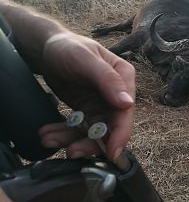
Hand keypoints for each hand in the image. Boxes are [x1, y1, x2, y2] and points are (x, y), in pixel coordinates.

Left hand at [38, 33, 134, 160]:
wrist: (47, 48)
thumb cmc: (68, 47)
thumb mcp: (85, 59)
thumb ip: (107, 79)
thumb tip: (128, 103)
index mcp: (123, 78)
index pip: (126, 111)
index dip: (121, 134)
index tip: (111, 154)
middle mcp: (115, 94)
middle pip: (110, 126)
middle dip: (91, 142)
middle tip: (71, 152)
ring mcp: (101, 103)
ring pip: (93, 131)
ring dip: (72, 139)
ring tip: (49, 139)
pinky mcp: (86, 109)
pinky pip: (78, 127)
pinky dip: (64, 133)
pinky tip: (48, 133)